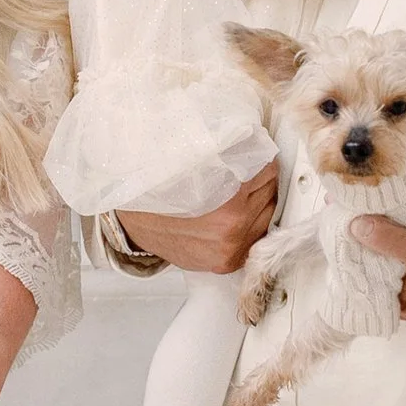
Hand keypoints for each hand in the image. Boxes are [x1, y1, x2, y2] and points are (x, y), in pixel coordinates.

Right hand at [119, 164, 278, 276]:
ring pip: (266, 216)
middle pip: (269, 193)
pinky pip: (253, 238)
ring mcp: (230, 249)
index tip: (255, 155)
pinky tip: (233, 215)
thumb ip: (228, 155)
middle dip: (260, 180)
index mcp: (228, 201)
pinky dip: (249, 225)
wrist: (136, 224)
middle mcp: (232, 229)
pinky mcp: (226, 263)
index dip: (260, 159)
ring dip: (258, 203)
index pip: (266, 171)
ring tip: (238, 194)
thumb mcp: (193, 163)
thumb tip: (255, 142)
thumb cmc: (161, 192)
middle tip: (246, 172)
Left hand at [351, 217, 405, 343]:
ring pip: (399, 270)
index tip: (346, 212)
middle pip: (378, 268)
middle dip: (372, 241)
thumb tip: (354, 226)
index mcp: (392, 298)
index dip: (353, 240)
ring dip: (395, 247)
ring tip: (389, 216)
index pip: (360, 267)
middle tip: (364, 207)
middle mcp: (404, 303)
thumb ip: (392, 242)